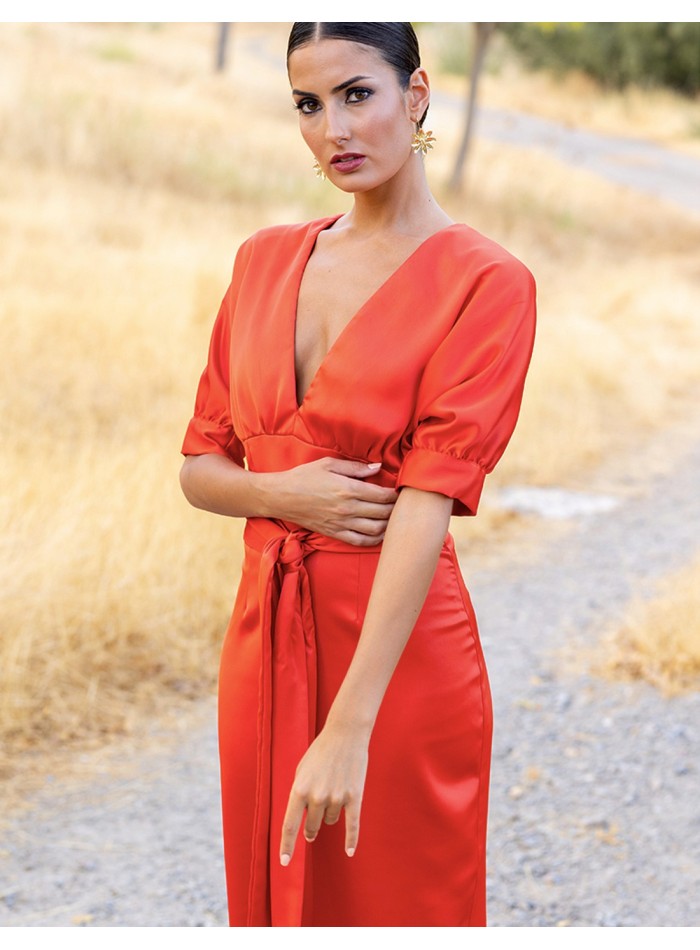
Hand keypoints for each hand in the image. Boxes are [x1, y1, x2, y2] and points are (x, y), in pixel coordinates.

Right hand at [274, 457, 397, 545]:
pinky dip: (374, 539)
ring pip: (376, 530)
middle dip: (395, 509)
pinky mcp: (334, 533)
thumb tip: (378, 467)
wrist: (281, 497)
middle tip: (400, 504)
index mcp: (348, 489)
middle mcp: (347, 509)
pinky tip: (380, 533)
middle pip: (383, 513)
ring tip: (392, 517)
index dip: (395, 494)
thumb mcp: (329, 464)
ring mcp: (341, 523)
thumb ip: (356, 467)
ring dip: (389, 525)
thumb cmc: (304, 477)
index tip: (399, 491)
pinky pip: (360, 541)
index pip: (382, 495)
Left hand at [279, 723, 368, 865]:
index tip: (285, 862)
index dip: (287, 846)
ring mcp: (337, 798)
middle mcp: (317, 796)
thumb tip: (302, 819)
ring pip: (330, 820)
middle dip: (311, 829)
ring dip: (330, 813)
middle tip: (311, 830)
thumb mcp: (301, 771)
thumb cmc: (320, 752)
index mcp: (299, 789)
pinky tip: (349, 851)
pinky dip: (351, 840)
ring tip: (333, 791)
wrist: (345, 735)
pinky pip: (352, 825)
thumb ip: (299, 795)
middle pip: (312, 826)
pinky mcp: (354, 797)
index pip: (289, 825)